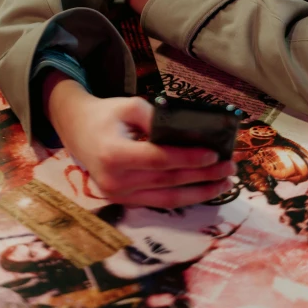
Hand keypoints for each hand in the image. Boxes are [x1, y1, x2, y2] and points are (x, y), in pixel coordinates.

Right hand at [45, 74, 233, 207]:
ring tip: (225, 182)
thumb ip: (155, 118)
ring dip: (200, 192)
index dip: (187, 158)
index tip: (213, 153)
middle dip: (203, 175)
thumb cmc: (107, 114)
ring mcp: (118, 196)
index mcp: (114, 154)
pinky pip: (160, 201)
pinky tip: (205, 189)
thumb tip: (185, 130)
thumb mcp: (129, 105)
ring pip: (167, 198)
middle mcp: (115, 181)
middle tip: (229, 165)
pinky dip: (185, 196)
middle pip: (168, 180)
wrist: (78, 131)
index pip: (158, 159)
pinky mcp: (124, 202)